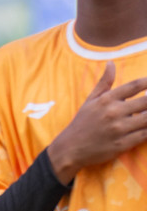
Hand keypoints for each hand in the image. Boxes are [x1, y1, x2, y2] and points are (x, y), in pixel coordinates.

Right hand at [47, 61, 146, 183]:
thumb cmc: (82, 121)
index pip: (133, 87)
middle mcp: (113, 112)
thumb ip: (104, 82)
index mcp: (106, 99)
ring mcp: (119, 129)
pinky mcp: (123, 144)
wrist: (71, 147)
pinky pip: (145, 135)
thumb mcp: (90, 100)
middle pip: (145, 102)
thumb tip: (111, 63)